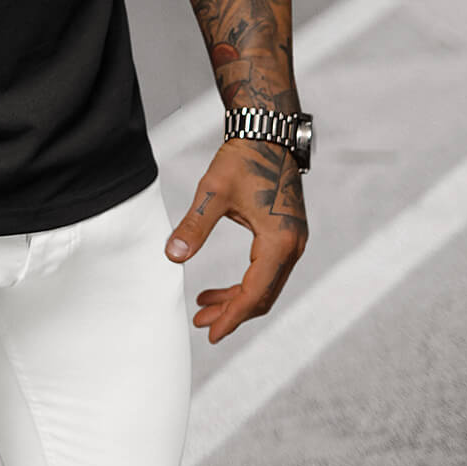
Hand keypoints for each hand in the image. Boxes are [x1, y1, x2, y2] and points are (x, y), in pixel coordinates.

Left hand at [164, 136, 307, 342]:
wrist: (267, 134)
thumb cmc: (242, 159)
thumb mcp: (214, 192)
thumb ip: (194, 225)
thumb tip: (173, 255)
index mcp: (278, 242)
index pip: (254, 293)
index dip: (231, 316)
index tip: (210, 332)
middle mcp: (292, 247)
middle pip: (263, 295)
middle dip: (231, 313)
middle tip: (201, 323)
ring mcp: (293, 241)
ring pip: (265, 285)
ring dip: (236, 300)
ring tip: (203, 306)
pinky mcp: (287, 235)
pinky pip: (267, 271)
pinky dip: (245, 283)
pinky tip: (219, 287)